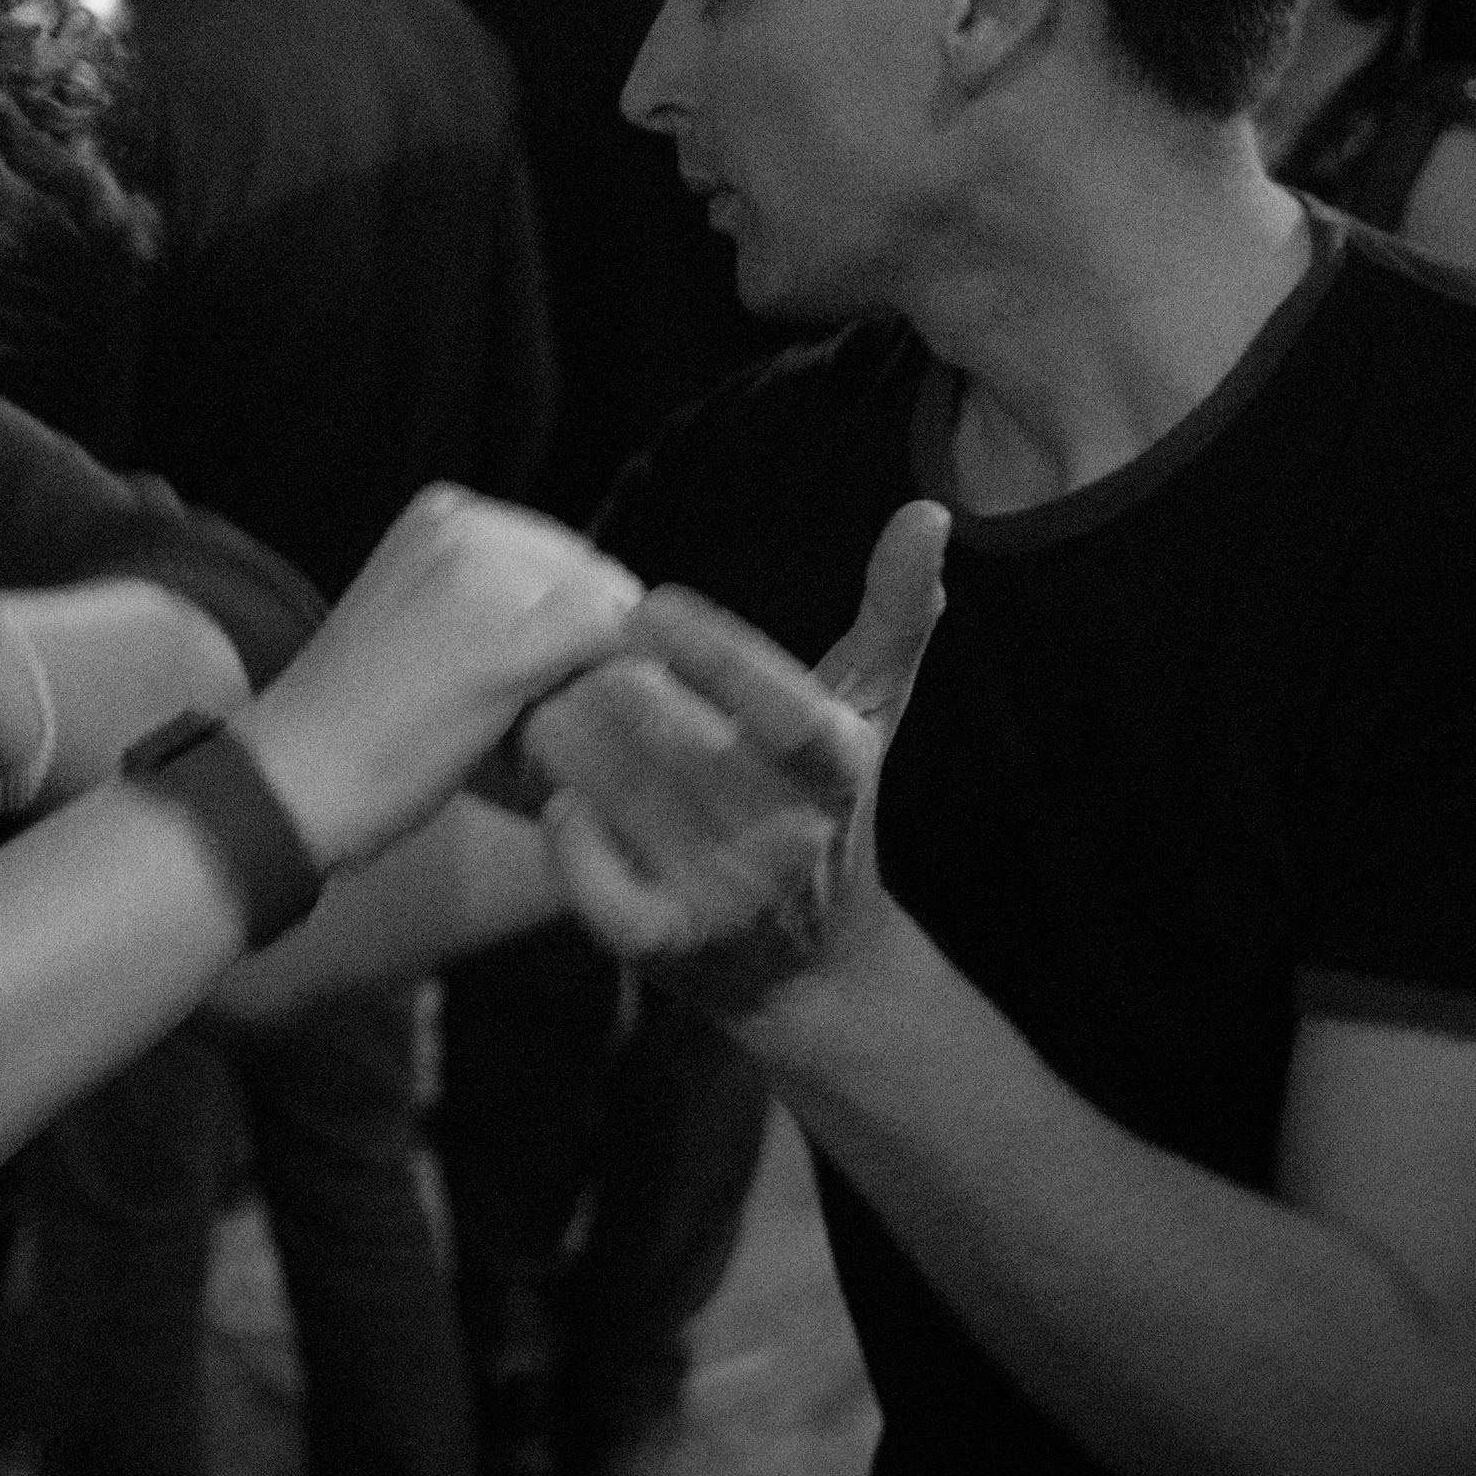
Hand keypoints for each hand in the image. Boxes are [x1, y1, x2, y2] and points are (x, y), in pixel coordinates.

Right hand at [236, 486, 642, 871]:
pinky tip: (530, 738)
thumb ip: (497, 593)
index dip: (567, 625)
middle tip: (514, 712)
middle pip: (598, 577)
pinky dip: (597, 693)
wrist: (292, 778)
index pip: (568, 555)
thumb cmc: (356, 719)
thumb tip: (601, 617)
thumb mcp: (422, 614)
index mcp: (447, 511)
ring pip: (611, 611)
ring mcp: (492, 574)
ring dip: (587, 672)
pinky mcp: (513, 638)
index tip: (521, 682)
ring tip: (511, 725)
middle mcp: (471, 524)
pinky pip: (608, 648)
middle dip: (582, 644)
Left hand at [533, 501, 947, 1019]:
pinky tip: (560, 799)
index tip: (652, 605)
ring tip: (545, 706)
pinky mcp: (665, 942)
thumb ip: (895, 613)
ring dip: (569, 745)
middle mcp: (786, 832)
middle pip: (674, 739)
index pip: (779, 702)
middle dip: (608, 687)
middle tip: (567, 652)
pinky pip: (595, 881)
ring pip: (616, 795)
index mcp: (836, 762)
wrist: (808, 964)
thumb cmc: (828, 804)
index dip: (710, 652)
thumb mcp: (869, 709)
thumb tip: (929, 511)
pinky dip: (569, 835)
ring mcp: (725, 892)